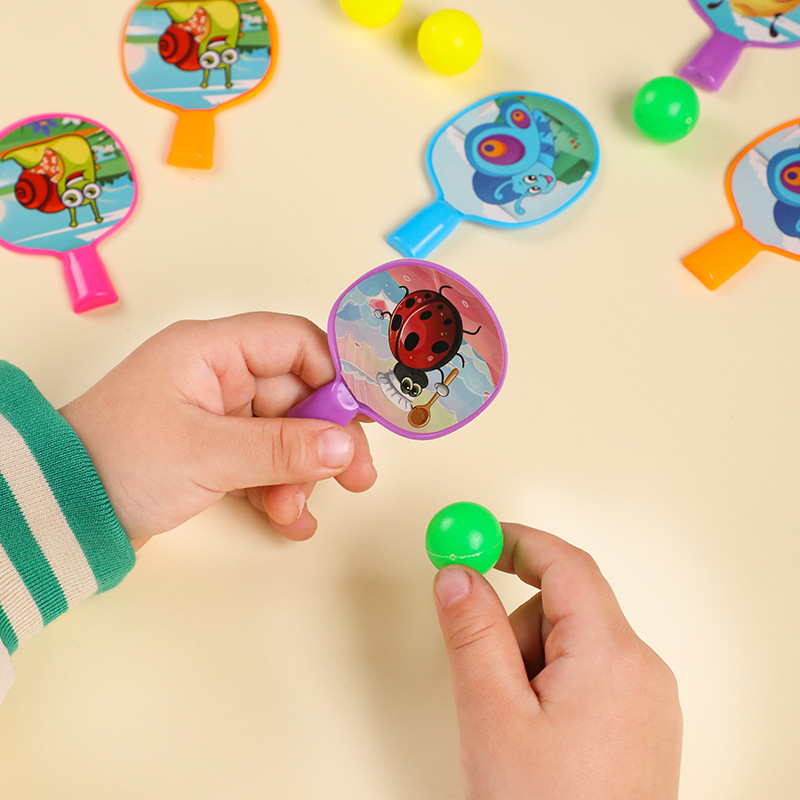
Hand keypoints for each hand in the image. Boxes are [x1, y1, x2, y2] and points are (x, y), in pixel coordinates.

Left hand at [60, 313, 375, 545]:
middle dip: (326, 440)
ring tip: (300, 512)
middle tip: (358, 477)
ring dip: (302, 474)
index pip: (294, 343)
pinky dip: (279, 489)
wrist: (61, 512)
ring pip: (284, 434)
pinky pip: (263, 461)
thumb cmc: (117, 462)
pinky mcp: (212, 451)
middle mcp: (218, 376)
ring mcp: (216, 416)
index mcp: (212, 351)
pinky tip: (290, 520)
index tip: (362, 417)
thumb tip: (345, 446)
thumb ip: (282, 448)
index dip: (334, 376)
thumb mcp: (208, 454)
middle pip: (298, 394)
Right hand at [432, 523, 681, 799]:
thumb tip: (457, 574)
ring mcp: (647, 700)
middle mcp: (641, 670)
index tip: (475, 537)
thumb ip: (472, 632)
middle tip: (488, 677)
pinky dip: (549, 685)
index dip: (516, 542)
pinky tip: (535, 734)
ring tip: (514, 725)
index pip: (566, 565)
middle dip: (515, 627)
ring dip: (529, 663)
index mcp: (612, 656)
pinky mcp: (641, 724)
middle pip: (565, 607)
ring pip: (571, 643)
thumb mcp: (492, 714)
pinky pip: (587, 675)